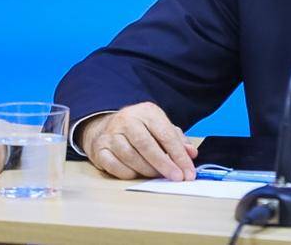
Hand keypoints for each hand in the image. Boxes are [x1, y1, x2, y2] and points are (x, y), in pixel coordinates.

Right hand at [80, 102, 197, 180]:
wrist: (105, 127)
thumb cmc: (140, 129)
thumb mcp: (160, 127)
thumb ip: (177, 140)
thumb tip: (191, 154)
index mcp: (147, 112)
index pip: (166, 135)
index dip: (179, 155)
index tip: (188, 172)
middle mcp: (127, 120)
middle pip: (147, 145)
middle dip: (165, 164)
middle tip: (177, 178)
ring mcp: (111, 135)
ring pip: (131, 156)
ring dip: (147, 170)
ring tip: (158, 176)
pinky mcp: (99, 149)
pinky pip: (115, 166)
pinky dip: (128, 174)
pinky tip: (138, 175)